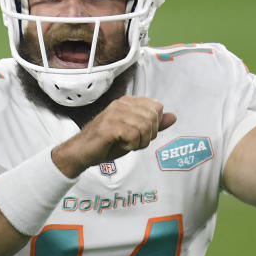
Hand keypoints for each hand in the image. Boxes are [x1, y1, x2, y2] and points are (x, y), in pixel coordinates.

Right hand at [53, 96, 176, 177]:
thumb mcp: (135, 133)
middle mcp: (120, 104)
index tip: (140, 133)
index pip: (157, 107)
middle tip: (133, 140)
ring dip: (139, 142)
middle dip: (147, 135)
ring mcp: (114, 113)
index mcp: (127, 102)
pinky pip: (133, 135)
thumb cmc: (107, 143)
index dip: (154, 125)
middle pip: (152, 117)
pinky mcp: (109, 126)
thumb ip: (154, 125)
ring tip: (126, 143)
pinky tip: (121, 145)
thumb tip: (173, 116)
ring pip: (144, 126)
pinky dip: (131, 145)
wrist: (83, 152)